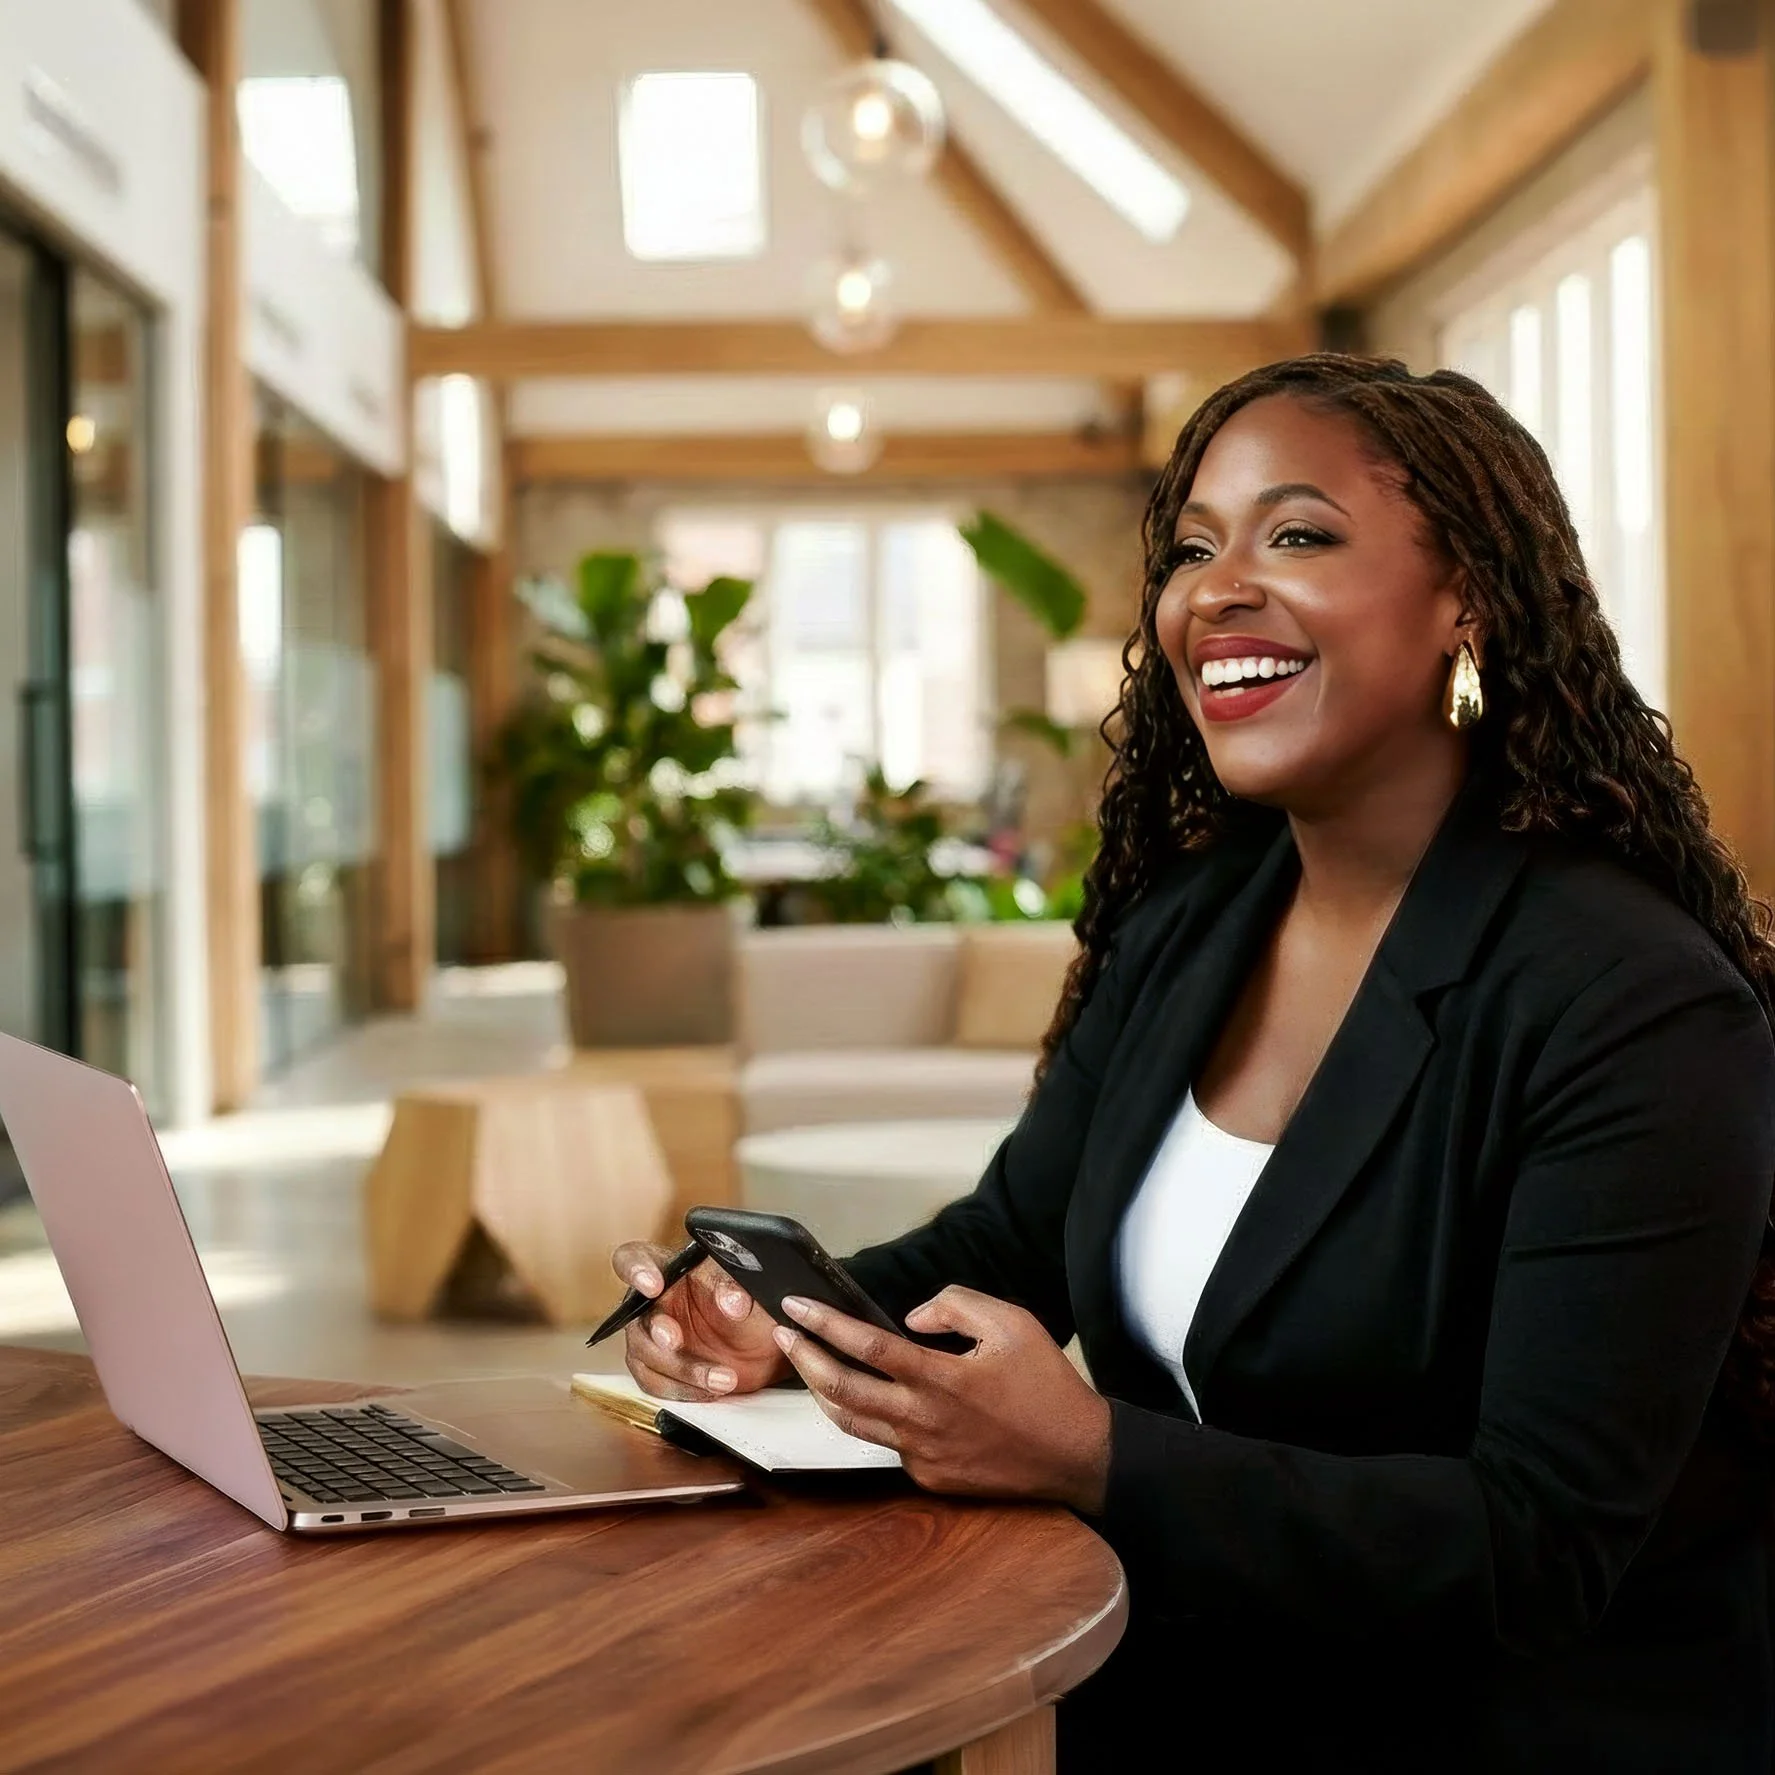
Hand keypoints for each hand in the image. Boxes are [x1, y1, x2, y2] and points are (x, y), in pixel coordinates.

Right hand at [610, 1240, 787, 1401]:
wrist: (757, 1344)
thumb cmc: (745, 1303)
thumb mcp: (747, 1288)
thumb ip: (737, 1290)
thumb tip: (733, 1304)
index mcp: (668, 1267)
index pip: (635, 1258)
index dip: (636, 1270)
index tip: (653, 1285)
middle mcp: (652, 1301)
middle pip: (638, 1315)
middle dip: (657, 1330)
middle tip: (674, 1340)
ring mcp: (649, 1336)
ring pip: (646, 1354)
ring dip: (682, 1369)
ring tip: (723, 1379)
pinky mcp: (653, 1367)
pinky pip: (653, 1382)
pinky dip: (681, 1389)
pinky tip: (708, 1391)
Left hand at [771, 1286, 1111, 1513]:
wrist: (1077, 1454)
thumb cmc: (1046, 1383)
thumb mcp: (1011, 1322)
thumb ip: (955, 1305)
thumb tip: (910, 1317)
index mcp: (942, 1379)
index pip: (866, 1346)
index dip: (824, 1324)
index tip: (795, 1306)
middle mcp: (924, 1421)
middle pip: (842, 1390)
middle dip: (804, 1359)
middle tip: (783, 1335)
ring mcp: (924, 1456)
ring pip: (853, 1424)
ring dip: (822, 1392)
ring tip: (807, 1365)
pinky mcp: (931, 1479)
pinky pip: (887, 1444)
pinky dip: (869, 1419)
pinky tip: (864, 1399)